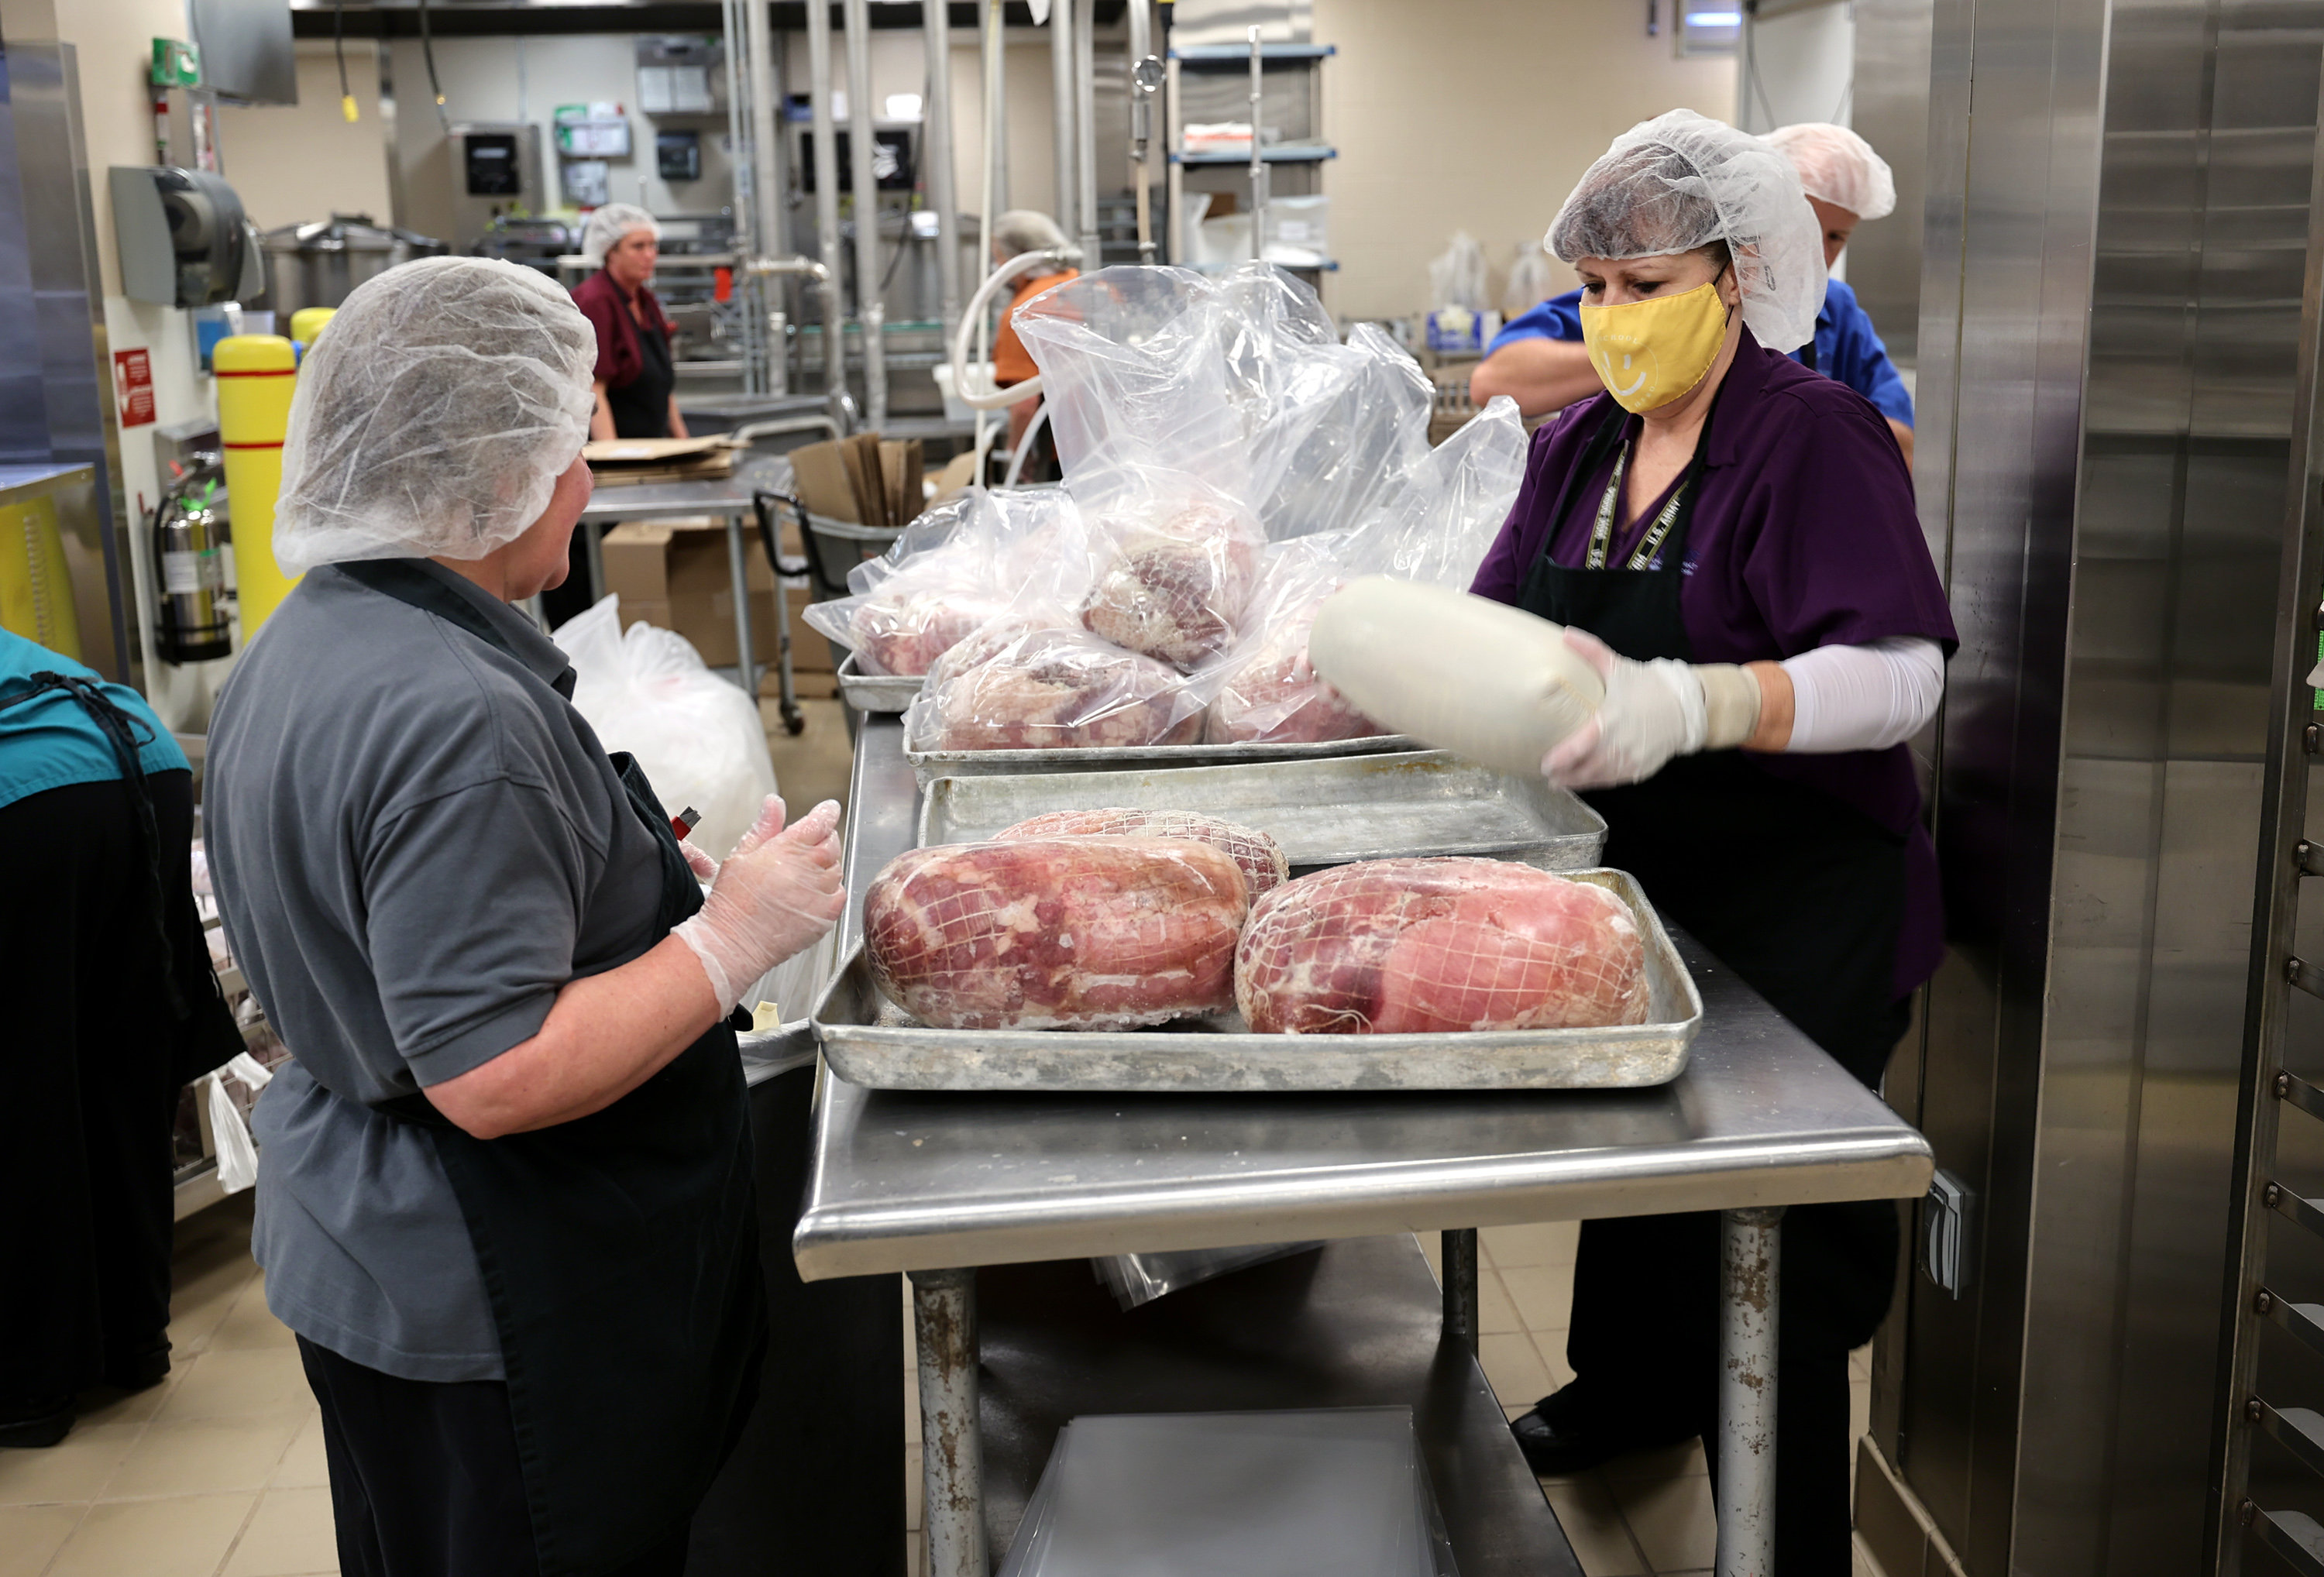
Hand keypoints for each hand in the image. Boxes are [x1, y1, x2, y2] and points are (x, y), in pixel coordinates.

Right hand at [672, 796, 847, 1011]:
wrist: (735, 943)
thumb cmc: (733, 902)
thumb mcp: (742, 855)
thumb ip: (765, 827)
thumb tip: (775, 803)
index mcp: (789, 848)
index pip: (821, 821)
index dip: (826, 812)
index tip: (828, 810)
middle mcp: (810, 869)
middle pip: (832, 843)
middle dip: (823, 840)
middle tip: (806, 849)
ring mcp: (821, 893)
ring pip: (837, 868)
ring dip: (825, 866)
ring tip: (801, 876)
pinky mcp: (826, 915)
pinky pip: (839, 893)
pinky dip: (830, 890)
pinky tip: (809, 894)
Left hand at [1541, 630, 1704, 790]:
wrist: (1685, 706)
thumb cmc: (1648, 686)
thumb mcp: (1618, 667)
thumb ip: (1591, 652)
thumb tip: (1566, 633)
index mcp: (1611, 720)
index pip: (1580, 746)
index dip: (1561, 759)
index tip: (1544, 763)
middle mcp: (1620, 745)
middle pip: (1585, 767)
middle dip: (1563, 775)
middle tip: (1546, 775)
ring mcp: (1631, 760)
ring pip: (1598, 778)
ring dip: (1577, 782)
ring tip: (1558, 782)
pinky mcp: (1640, 770)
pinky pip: (1613, 781)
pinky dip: (1596, 783)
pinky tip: (1583, 781)